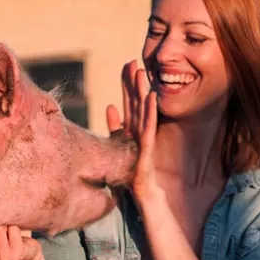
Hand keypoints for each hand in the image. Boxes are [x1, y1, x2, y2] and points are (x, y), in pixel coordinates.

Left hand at [106, 61, 158, 199]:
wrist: (145, 198)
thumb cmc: (130, 177)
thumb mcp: (116, 149)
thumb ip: (114, 129)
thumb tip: (110, 107)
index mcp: (132, 131)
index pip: (129, 103)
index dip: (127, 85)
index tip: (126, 66)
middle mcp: (139, 133)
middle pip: (136, 103)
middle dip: (134, 83)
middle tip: (132, 61)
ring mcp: (144, 141)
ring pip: (143, 112)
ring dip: (142, 92)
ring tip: (141, 73)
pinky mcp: (147, 151)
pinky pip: (148, 129)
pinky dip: (150, 112)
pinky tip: (150, 96)